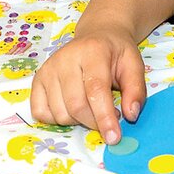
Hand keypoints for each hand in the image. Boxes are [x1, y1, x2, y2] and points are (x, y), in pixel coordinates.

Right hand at [31, 22, 147, 141]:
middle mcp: (66, 58)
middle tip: (108, 117)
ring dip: (78, 121)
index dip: (104, 117)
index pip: (95, 90)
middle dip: (94, 122)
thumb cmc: (116, 53)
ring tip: (92, 107)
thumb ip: (136, 90)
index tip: (114, 137)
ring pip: (59, 114)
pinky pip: (41, 113)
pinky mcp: (37, 80)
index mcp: (93, 51)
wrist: (97, 35)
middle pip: (76, 106)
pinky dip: (57, 119)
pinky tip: (72, 107)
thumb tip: (131, 116)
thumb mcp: (134, 64)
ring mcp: (48, 69)